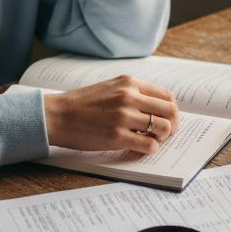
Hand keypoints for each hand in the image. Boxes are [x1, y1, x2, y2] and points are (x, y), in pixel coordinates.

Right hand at [43, 75, 180, 154]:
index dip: (171, 110)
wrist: (58, 115)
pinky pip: (148, 145)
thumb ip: (132, 92)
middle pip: (170, 111)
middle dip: (172, 124)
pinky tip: (142, 147)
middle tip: (165, 133)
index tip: (168, 119)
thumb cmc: (82, 103)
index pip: (167, 96)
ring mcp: (124, 117)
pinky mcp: (117, 136)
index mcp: (129, 83)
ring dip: (162, 137)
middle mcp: (129, 97)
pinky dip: (150, 148)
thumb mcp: (110, 87)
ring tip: (152, 140)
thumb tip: (156, 106)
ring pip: (163, 128)